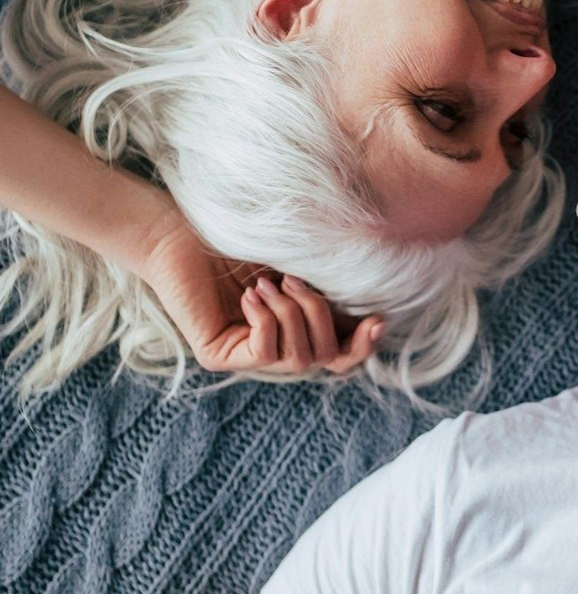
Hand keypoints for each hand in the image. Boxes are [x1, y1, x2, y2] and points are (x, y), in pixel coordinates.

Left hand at [140, 214, 384, 374]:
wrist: (184, 234)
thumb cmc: (242, 243)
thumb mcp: (301, 268)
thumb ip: (331, 292)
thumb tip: (376, 312)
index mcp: (297, 330)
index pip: (339, 356)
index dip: (363, 346)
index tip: (378, 320)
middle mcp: (273, 349)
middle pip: (325, 359)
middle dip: (321, 317)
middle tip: (300, 283)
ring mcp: (245, 356)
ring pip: (298, 359)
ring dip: (293, 314)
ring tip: (271, 283)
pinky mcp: (219, 356)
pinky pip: (264, 352)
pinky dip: (266, 319)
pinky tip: (251, 295)